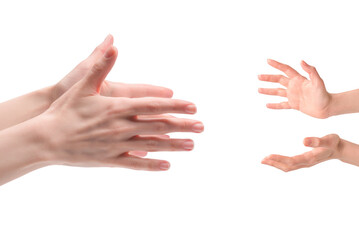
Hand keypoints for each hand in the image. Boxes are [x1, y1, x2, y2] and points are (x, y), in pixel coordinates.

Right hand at [41, 45, 203, 170]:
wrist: (46, 138)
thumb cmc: (64, 111)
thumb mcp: (82, 86)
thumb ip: (101, 67)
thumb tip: (114, 46)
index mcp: (117, 107)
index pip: (153, 105)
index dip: (174, 105)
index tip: (192, 106)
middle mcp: (121, 126)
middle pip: (158, 125)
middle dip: (182, 125)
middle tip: (201, 127)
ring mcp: (117, 145)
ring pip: (151, 145)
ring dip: (173, 146)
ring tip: (191, 145)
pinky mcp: (109, 160)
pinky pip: (134, 164)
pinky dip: (151, 165)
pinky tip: (167, 166)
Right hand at [258, 59, 331, 118]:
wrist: (328, 108)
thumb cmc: (324, 94)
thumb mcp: (318, 82)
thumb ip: (311, 71)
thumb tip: (301, 61)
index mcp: (299, 79)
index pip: (285, 70)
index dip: (277, 65)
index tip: (268, 61)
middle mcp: (294, 86)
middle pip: (279, 80)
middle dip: (268, 78)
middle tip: (258, 76)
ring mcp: (293, 96)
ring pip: (278, 92)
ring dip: (268, 90)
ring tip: (259, 90)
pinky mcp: (294, 105)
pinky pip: (282, 105)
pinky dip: (274, 105)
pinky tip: (267, 105)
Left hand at [262, 134, 340, 171]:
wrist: (339, 149)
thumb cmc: (333, 142)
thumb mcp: (327, 139)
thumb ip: (316, 141)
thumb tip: (303, 140)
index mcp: (310, 158)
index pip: (291, 161)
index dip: (279, 159)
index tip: (268, 156)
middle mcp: (306, 163)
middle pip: (287, 166)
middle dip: (274, 163)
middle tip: (262, 160)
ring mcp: (305, 163)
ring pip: (288, 167)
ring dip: (276, 164)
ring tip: (264, 161)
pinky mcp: (304, 161)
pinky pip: (290, 165)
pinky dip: (280, 163)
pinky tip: (274, 160)